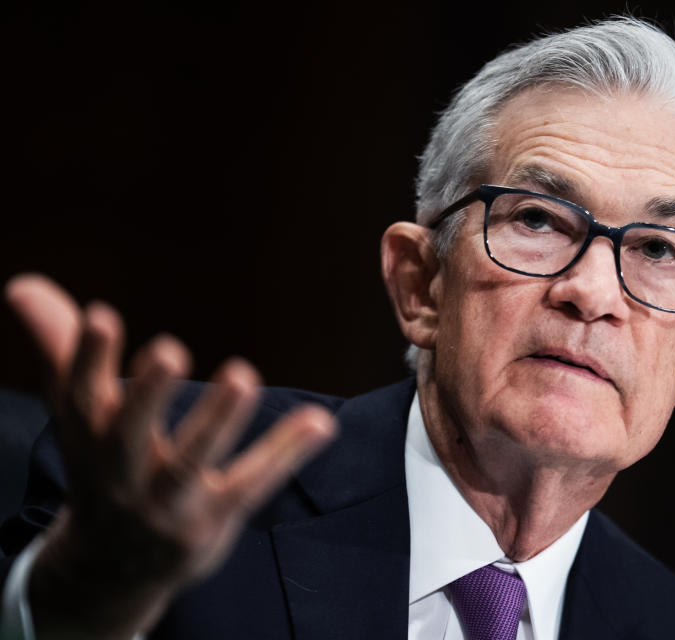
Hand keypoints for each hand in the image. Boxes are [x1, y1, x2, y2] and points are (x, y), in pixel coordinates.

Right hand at [5, 274, 336, 638]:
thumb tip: (22, 284)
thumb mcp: (81, 416)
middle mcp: (125, 473)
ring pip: (193, 463)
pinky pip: (252, 483)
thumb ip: (63, 349)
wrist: (114, 571)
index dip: (88, 359)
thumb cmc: (104, 470)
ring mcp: (170, 501)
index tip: (103, 315)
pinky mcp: (214, 518)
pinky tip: (320, 421)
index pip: (81, 399)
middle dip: (147, 396)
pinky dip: (285, 452)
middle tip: (168, 350)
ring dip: (217, 420)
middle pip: (131, 437)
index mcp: (90, 440)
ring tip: (243, 376)